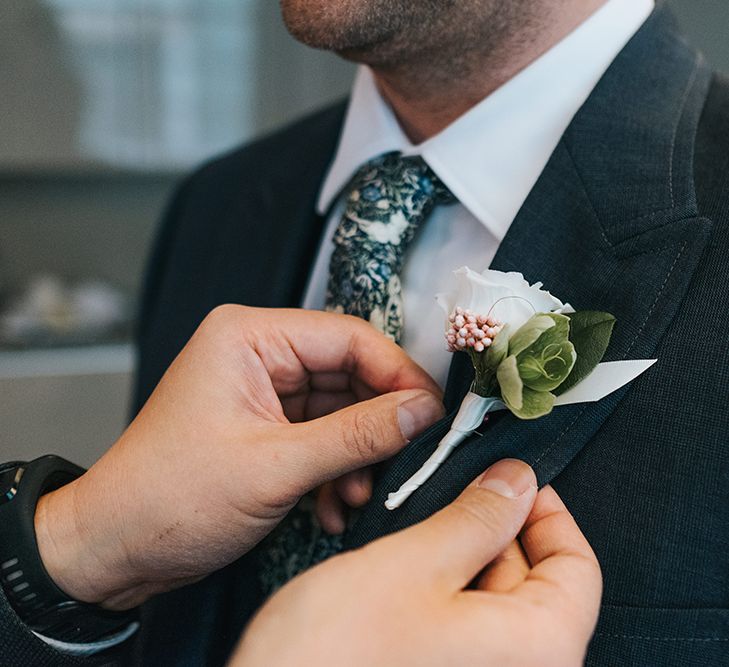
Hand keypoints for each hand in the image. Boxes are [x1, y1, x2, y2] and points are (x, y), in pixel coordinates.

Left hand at [34, 306, 443, 609]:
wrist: (113, 548)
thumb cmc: (167, 497)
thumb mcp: (275, 467)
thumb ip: (356, 435)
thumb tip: (420, 412)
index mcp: (249, 337)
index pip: (349, 338)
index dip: (397, 374)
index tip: (432, 412)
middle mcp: (257, 354)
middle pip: (348, 374)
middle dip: (376, 425)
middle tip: (405, 459)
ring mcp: (261, 391)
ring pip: (339, 410)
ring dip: (356, 456)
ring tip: (358, 495)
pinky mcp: (264, 425)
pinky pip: (320, 436)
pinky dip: (335, 469)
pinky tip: (333, 506)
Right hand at [232, 460, 601, 666]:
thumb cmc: (334, 657)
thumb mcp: (413, 565)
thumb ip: (476, 519)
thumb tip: (517, 482)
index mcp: (537, 653)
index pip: (579, 568)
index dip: (547, 512)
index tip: (511, 480)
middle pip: (535, 582)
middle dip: (496, 528)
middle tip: (449, 490)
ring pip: (494, 600)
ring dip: (463, 554)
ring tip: (417, 528)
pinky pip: (465, 625)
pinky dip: (444, 587)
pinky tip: (406, 567)